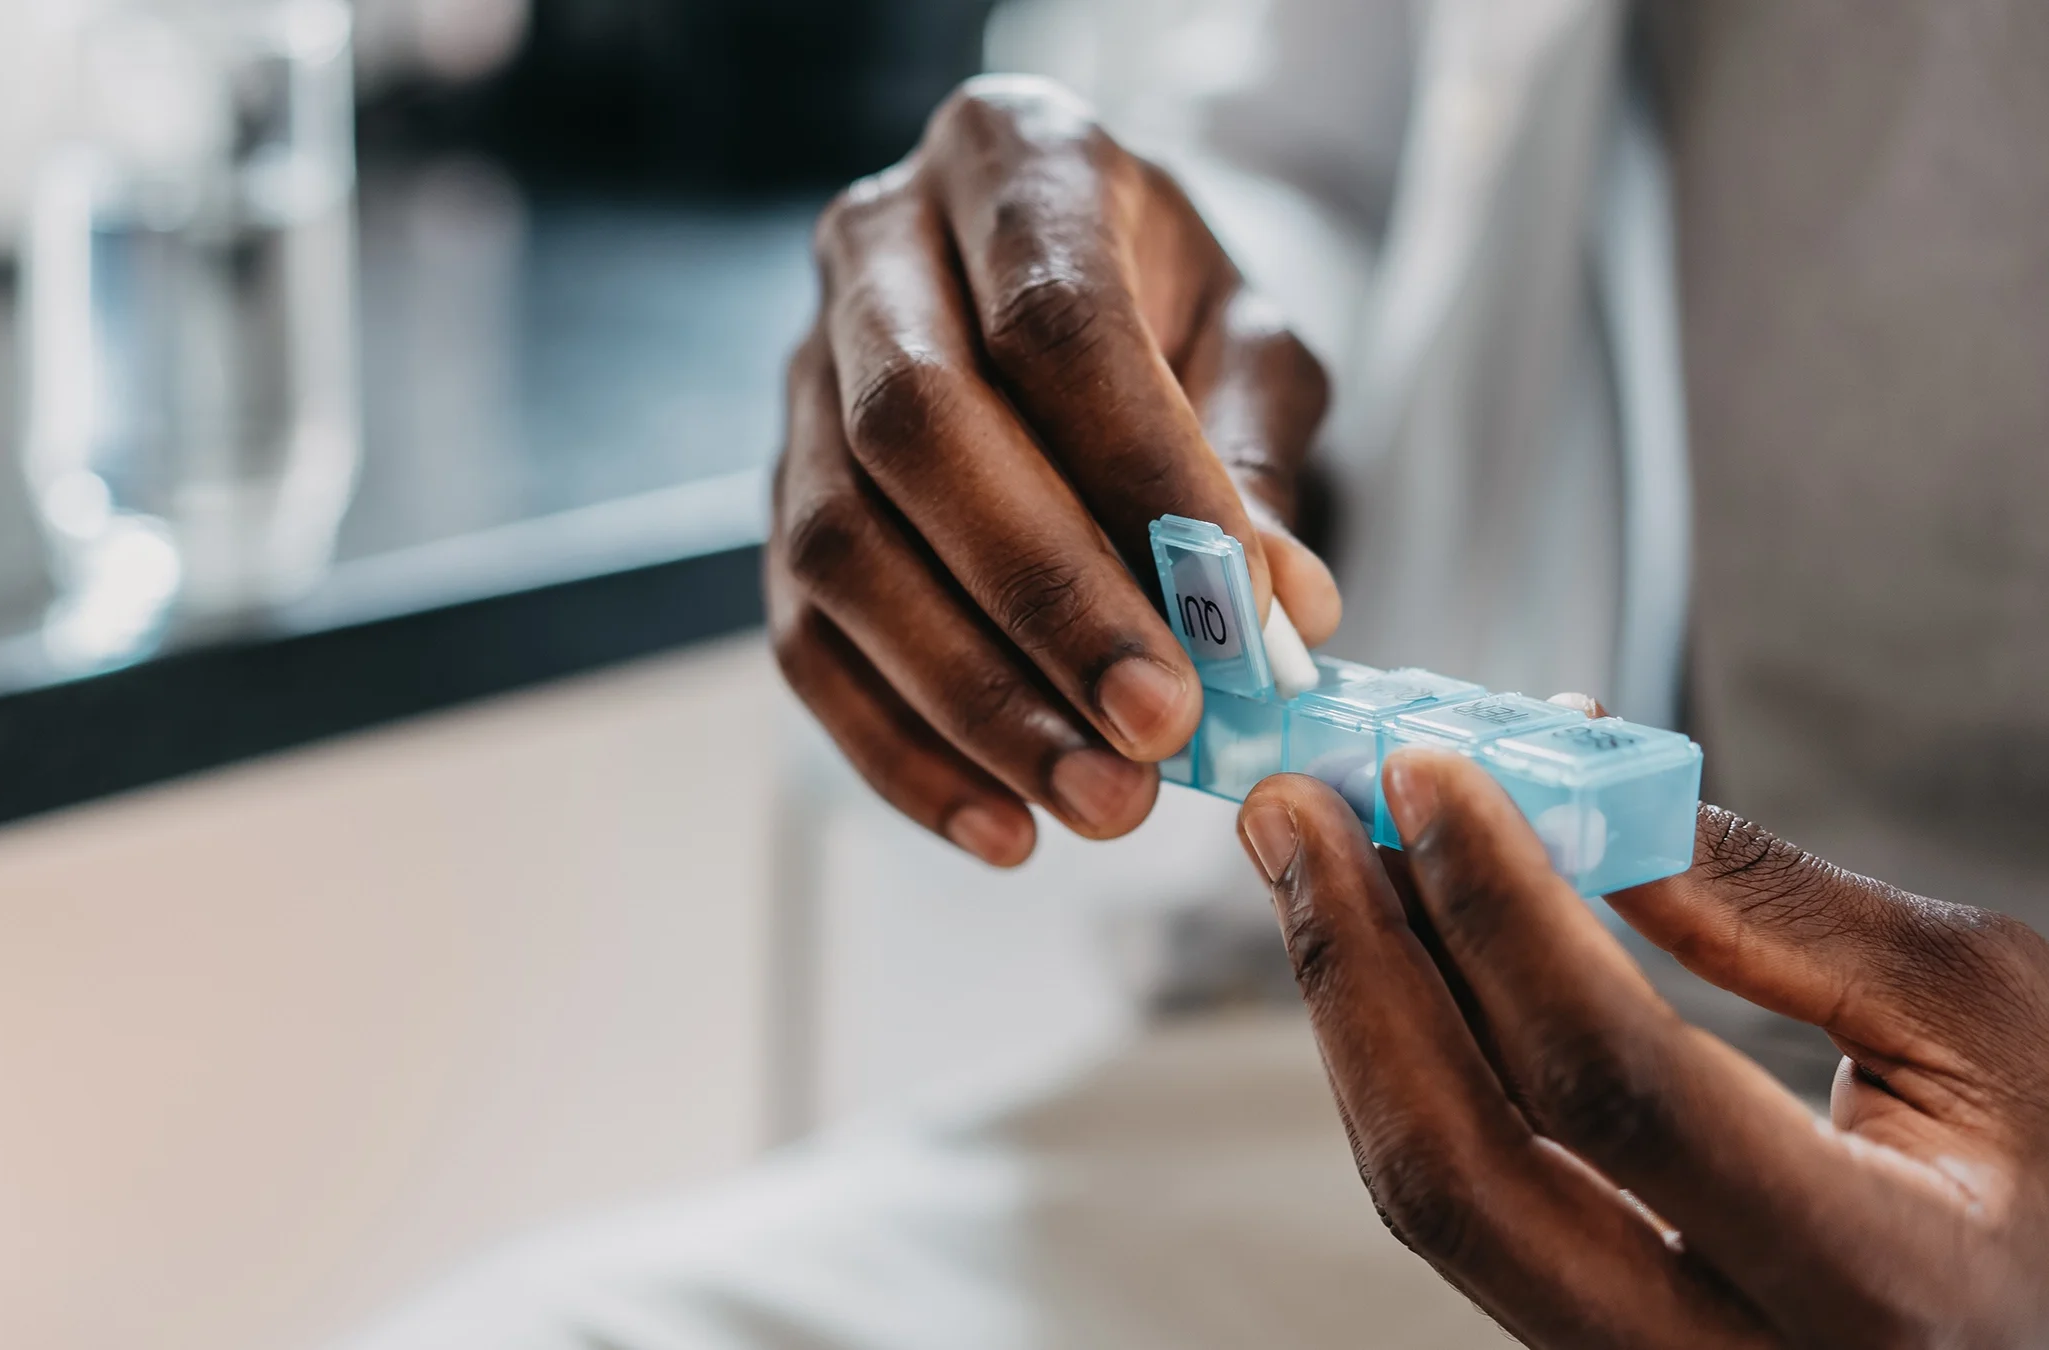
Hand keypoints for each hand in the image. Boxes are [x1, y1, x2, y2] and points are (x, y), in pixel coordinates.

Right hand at [769, 74, 1340, 867]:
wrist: (1049, 287)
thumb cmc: (1165, 309)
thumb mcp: (1248, 341)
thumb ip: (1254, 458)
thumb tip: (1278, 614)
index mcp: (1008, 161)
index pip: (1055, 317)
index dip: (1144, 478)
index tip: (1237, 624)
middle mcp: (875, 253)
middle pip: (920, 429)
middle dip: (1045, 599)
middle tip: (1156, 731)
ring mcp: (799, 380)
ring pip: (840, 548)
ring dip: (972, 697)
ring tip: (1098, 801)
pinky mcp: (771, 502)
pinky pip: (803, 640)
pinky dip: (900, 749)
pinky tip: (1001, 825)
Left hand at [1236, 752, 2048, 1346]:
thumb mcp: (1989, 1013)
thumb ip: (1776, 914)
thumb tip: (1570, 804)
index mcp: (1881, 1286)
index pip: (1616, 1084)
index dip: (1498, 914)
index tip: (1424, 776)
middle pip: (1468, 1177)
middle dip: (1359, 969)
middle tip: (1299, 812)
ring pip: (1445, 1208)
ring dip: (1360, 1013)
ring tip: (1315, 860)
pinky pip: (1474, 1214)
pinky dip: (1415, 1071)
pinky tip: (1392, 958)